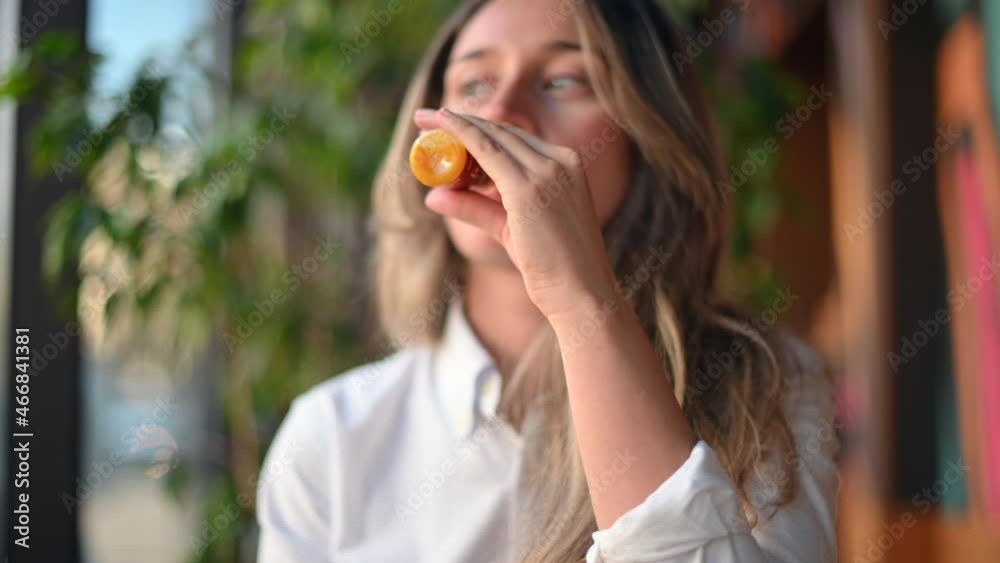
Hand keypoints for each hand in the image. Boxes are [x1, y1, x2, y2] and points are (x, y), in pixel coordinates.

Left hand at [413, 107, 618, 320]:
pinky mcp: (530, 188)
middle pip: (502, 131)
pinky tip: (441, 127)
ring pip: (493, 136)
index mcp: (567, 165)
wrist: (582, 293)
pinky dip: (461, 135)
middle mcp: (561, 160)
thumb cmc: (552, 267)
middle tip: (425, 119)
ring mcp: (549, 171)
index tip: (446, 122)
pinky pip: (487, 151)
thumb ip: (475, 207)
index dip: (478, 127)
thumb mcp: (509, 228)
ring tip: (425, 124)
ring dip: (456, 126)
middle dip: (461, 121)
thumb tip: (433, 196)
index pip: (515, 138)